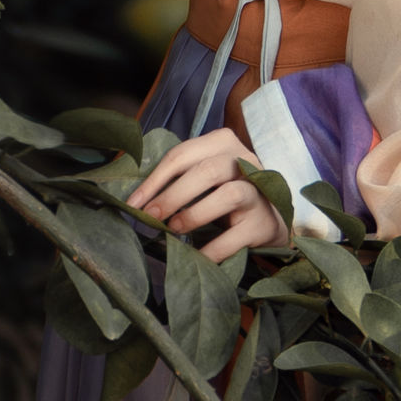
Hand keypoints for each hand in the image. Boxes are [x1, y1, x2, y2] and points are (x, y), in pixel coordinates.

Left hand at [128, 127, 290, 261]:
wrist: (268, 218)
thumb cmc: (225, 192)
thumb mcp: (204, 175)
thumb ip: (177, 177)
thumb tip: (137, 199)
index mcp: (223, 144)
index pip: (182, 155)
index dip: (154, 180)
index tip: (133, 203)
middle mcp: (245, 162)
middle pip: (207, 171)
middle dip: (173, 195)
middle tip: (150, 216)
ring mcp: (258, 192)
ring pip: (229, 195)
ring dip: (195, 213)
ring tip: (174, 229)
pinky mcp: (263, 223)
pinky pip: (236, 236)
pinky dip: (212, 249)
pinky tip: (196, 256)